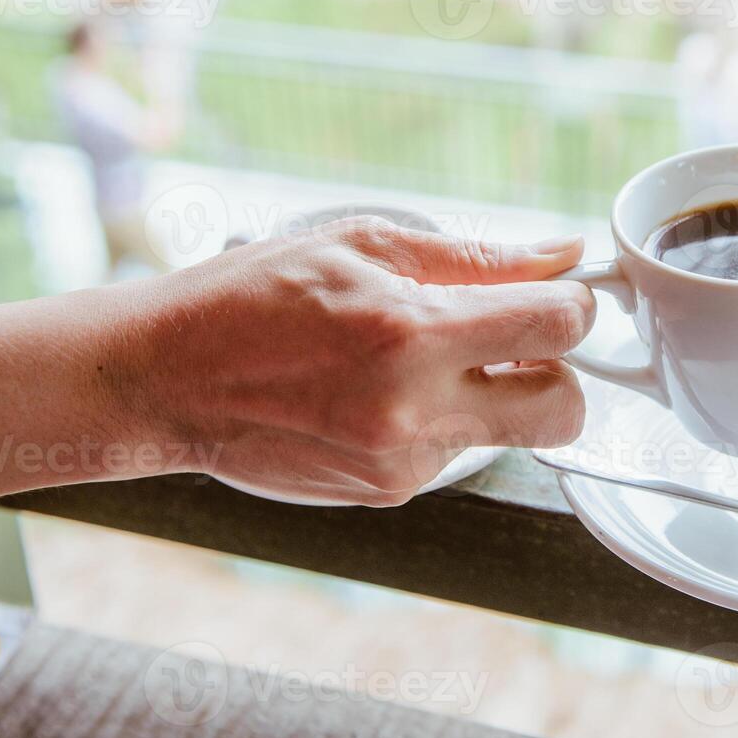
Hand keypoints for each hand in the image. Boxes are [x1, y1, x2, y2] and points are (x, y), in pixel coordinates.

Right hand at [124, 217, 593, 504]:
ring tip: (411, 359)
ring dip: (489, 395)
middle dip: (558, 371)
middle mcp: (414, 410)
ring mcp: (401, 463)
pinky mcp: (385, 492)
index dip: (572, 303)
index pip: (557, 326)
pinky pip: (451, 453)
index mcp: (412, 333)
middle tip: (514, 341)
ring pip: (508, 433)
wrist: (165, 379)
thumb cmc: (250, 297)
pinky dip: (437, 421)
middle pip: (565, 409)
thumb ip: (473, 256)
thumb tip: (559, 254)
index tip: (556, 295)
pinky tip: (376, 392)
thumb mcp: (360, 244)